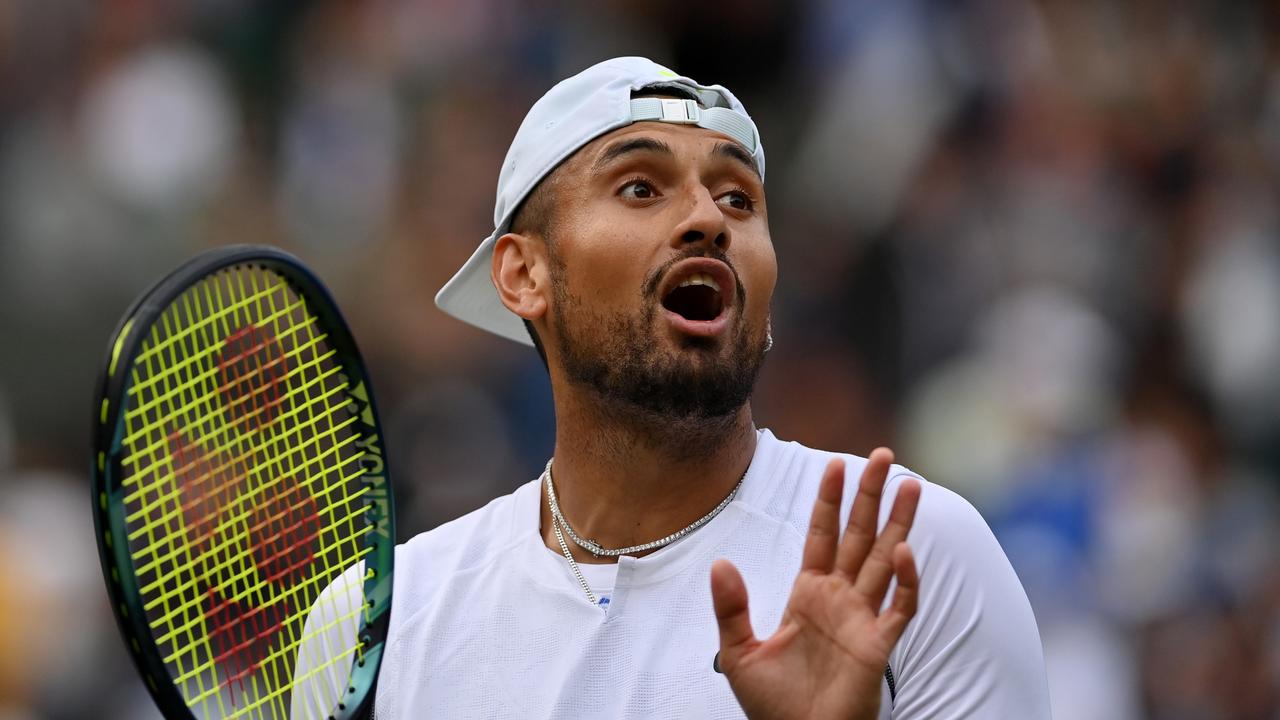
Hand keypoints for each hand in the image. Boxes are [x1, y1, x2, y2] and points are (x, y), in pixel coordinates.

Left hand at [710, 448, 920, 719]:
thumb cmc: (773, 705)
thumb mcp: (739, 652)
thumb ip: (731, 607)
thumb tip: (720, 562)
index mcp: (809, 592)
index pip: (822, 534)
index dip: (829, 499)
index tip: (836, 463)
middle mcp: (840, 598)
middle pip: (859, 535)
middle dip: (871, 496)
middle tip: (883, 456)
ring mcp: (862, 619)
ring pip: (886, 560)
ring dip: (899, 523)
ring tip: (911, 485)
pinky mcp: (878, 646)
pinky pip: (899, 607)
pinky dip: (905, 580)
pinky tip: (904, 551)